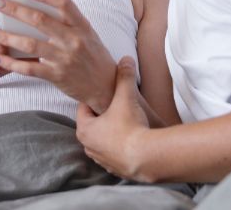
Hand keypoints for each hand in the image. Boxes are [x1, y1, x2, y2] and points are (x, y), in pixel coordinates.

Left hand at [0, 0, 117, 112]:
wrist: (105, 86)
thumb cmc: (93, 55)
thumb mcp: (88, 34)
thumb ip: (68, 21)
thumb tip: (41, 4)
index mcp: (82, 26)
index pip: (63, 3)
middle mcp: (74, 40)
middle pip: (40, 21)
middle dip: (15, 10)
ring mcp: (65, 59)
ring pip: (30, 44)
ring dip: (6, 37)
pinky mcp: (57, 76)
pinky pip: (29, 68)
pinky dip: (11, 63)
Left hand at [76, 56, 152, 181]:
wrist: (146, 157)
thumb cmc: (130, 127)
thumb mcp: (126, 97)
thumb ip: (125, 77)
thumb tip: (126, 60)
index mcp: (84, 129)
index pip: (84, 108)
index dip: (95, 98)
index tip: (105, 94)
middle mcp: (89, 146)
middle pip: (93, 124)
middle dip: (104, 115)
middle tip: (118, 107)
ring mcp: (101, 160)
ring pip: (103, 140)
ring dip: (112, 132)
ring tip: (127, 123)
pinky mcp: (115, 169)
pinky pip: (114, 154)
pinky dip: (121, 147)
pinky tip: (133, 139)